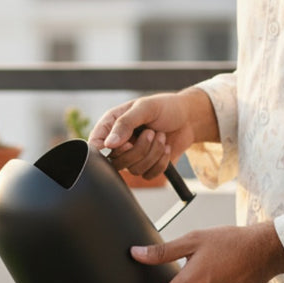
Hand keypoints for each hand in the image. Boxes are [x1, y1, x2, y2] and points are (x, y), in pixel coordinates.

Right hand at [88, 88, 218, 178]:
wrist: (188, 119)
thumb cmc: (165, 108)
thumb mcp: (145, 108)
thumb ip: (125, 123)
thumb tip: (109, 144)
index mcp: (112, 125)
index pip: (95, 143)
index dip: (104, 148)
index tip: (124, 142)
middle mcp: (119, 144)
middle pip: (116, 162)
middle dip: (139, 149)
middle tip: (151, 132)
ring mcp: (132, 157)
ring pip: (134, 169)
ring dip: (153, 153)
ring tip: (161, 136)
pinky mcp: (146, 167)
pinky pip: (148, 175)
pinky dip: (161, 162)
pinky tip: (166, 147)